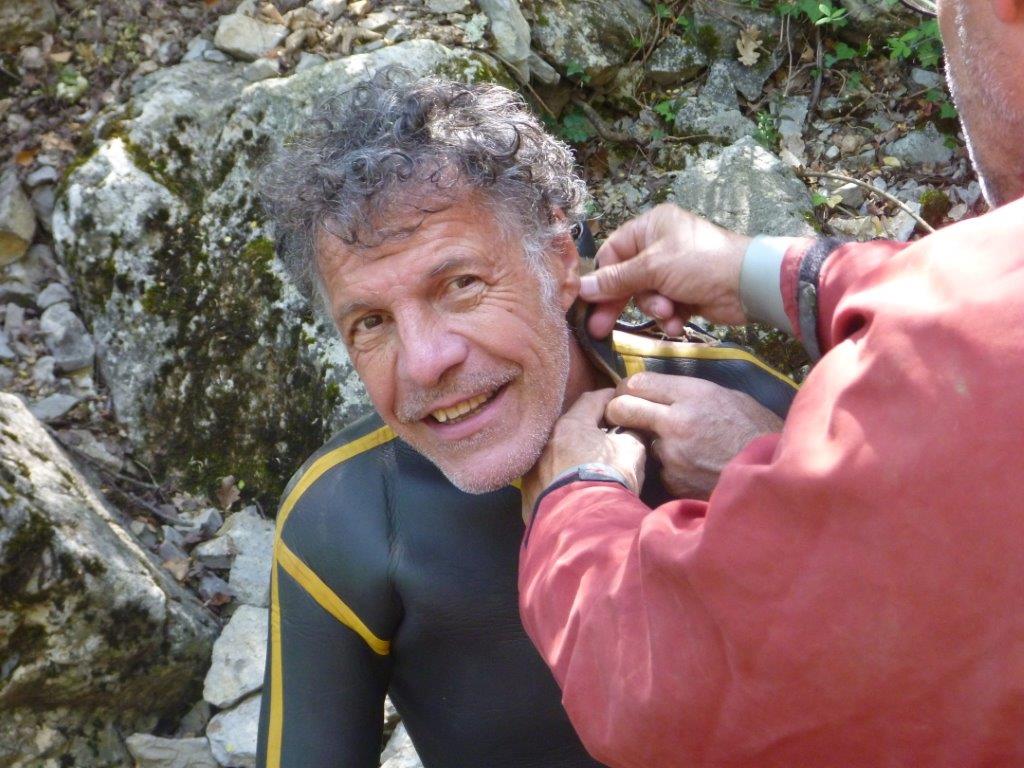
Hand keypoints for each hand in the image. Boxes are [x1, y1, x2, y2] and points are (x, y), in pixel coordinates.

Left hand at [522, 390, 645, 522]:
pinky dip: (560, 479)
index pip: (591, 400)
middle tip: (606, 434)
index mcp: (569, 425)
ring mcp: (532, 470)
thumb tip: (630, 431)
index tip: (619, 402)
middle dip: (588, 429)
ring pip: (555, 454)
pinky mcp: (528, 495)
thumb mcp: (632, 450)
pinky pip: (547, 479)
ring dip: (572, 455)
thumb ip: (631, 434)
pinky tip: (573, 488)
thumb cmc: (609, 480)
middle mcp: (544, 443)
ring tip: (589, 464)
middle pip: (570, 427)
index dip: (608, 399)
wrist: (584, 526)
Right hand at [582, 204, 751, 337]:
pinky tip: (678, 324)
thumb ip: (616, 279)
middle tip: (599, 329)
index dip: (602, 278)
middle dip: (620, 303)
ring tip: (668, 313)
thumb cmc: (699, 264)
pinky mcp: (686, 293)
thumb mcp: (653, 268)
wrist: (748, 285)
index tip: (590, 302)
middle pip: (626, 278)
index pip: (612, 252)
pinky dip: (670, 317)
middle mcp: (659, 246)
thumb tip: (580, 286)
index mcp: (650, 227)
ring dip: (654, 309)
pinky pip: (665, 308)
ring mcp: (674, 271)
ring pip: (645, 297)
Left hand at [605, 372, 782, 499]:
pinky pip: (661, 469)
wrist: (776, 470)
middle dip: (617, 411)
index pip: (636, 383)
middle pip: (622, 409)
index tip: (627, 393)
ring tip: (686, 448)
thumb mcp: (725, 395)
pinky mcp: (674, 480)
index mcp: (691, 394)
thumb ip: (687, 393)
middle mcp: (676, 421)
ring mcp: (673, 454)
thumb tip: (657, 391)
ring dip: (656, 444)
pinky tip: (694, 467)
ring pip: (644, 442)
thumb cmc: (755, 428)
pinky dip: (672, 468)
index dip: (627, 388)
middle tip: (622, 416)